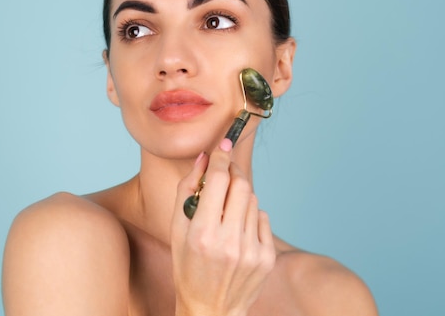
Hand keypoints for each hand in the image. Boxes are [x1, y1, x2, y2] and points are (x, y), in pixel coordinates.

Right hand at [171, 139, 275, 315]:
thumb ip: (187, 190)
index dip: (221, 157)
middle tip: (226, 171)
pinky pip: (262, 218)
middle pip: (241, 185)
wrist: (210, 308)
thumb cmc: (188, 266)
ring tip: (226, 211)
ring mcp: (251, 250)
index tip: (224, 145)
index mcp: (202, 233)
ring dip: (240, 195)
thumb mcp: (177, 230)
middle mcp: (229, 242)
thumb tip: (204, 158)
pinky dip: (250, 216)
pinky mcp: (267, 257)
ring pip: (253, 200)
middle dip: (233, 172)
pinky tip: (238, 229)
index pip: (218, 180)